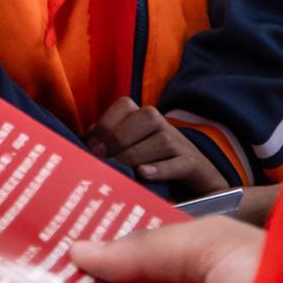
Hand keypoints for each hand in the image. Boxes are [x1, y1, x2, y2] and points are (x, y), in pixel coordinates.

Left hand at [90, 99, 234, 199]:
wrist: (197, 176)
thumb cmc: (154, 161)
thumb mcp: (132, 147)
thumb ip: (110, 140)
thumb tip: (85, 138)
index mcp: (144, 117)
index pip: (125, 106)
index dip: (106, 124)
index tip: (90, 147)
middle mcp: (164, 125)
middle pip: (145, 118)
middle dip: (119, 137)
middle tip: (99, 158)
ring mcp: (181, 143)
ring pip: (161, 141)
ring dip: (135, 155)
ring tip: (118, 169)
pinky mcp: (194, 164)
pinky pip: (179, 163)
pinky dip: (161, 169)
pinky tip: (143, 174)